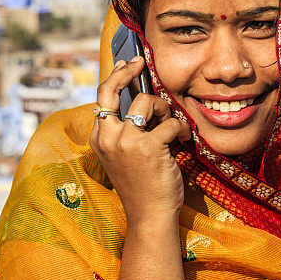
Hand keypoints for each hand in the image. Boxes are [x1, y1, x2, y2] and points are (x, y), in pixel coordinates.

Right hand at [89, 57, 191, 223]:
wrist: (149, 216)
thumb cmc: (141, 186)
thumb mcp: (123, 156)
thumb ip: (125, 131)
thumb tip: (140, 99)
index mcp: (98, 139)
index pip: (101, 98)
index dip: (116, 77)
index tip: (127, 64)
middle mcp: (107, 137)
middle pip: (112, 90)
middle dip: (127, 71)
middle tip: (141, 62)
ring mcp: (126, 142)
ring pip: (146, 102)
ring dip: (164, 108)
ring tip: (170, 125)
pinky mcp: (149, 147)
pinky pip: (170, 122)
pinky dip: (180, 128)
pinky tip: (182, 140)